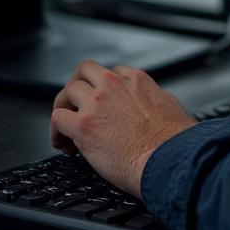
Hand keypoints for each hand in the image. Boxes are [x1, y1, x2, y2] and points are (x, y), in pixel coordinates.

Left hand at [51, 60, 197, 196]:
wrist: (167, 158)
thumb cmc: (173, 141)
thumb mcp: (170, 106)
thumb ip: (155, 100)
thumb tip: (154, 105)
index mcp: (137, 80)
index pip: (111, 73)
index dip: (103, 89)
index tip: (102, 106)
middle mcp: (114, 85)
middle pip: (85, 70)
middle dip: (77, 87)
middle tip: (76, 107)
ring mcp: (97, 103)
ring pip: (68, 90)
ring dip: (64, 107)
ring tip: (66, 128)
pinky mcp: (83, 126)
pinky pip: (57, 118)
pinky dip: (56, 132)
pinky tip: (64, 145)